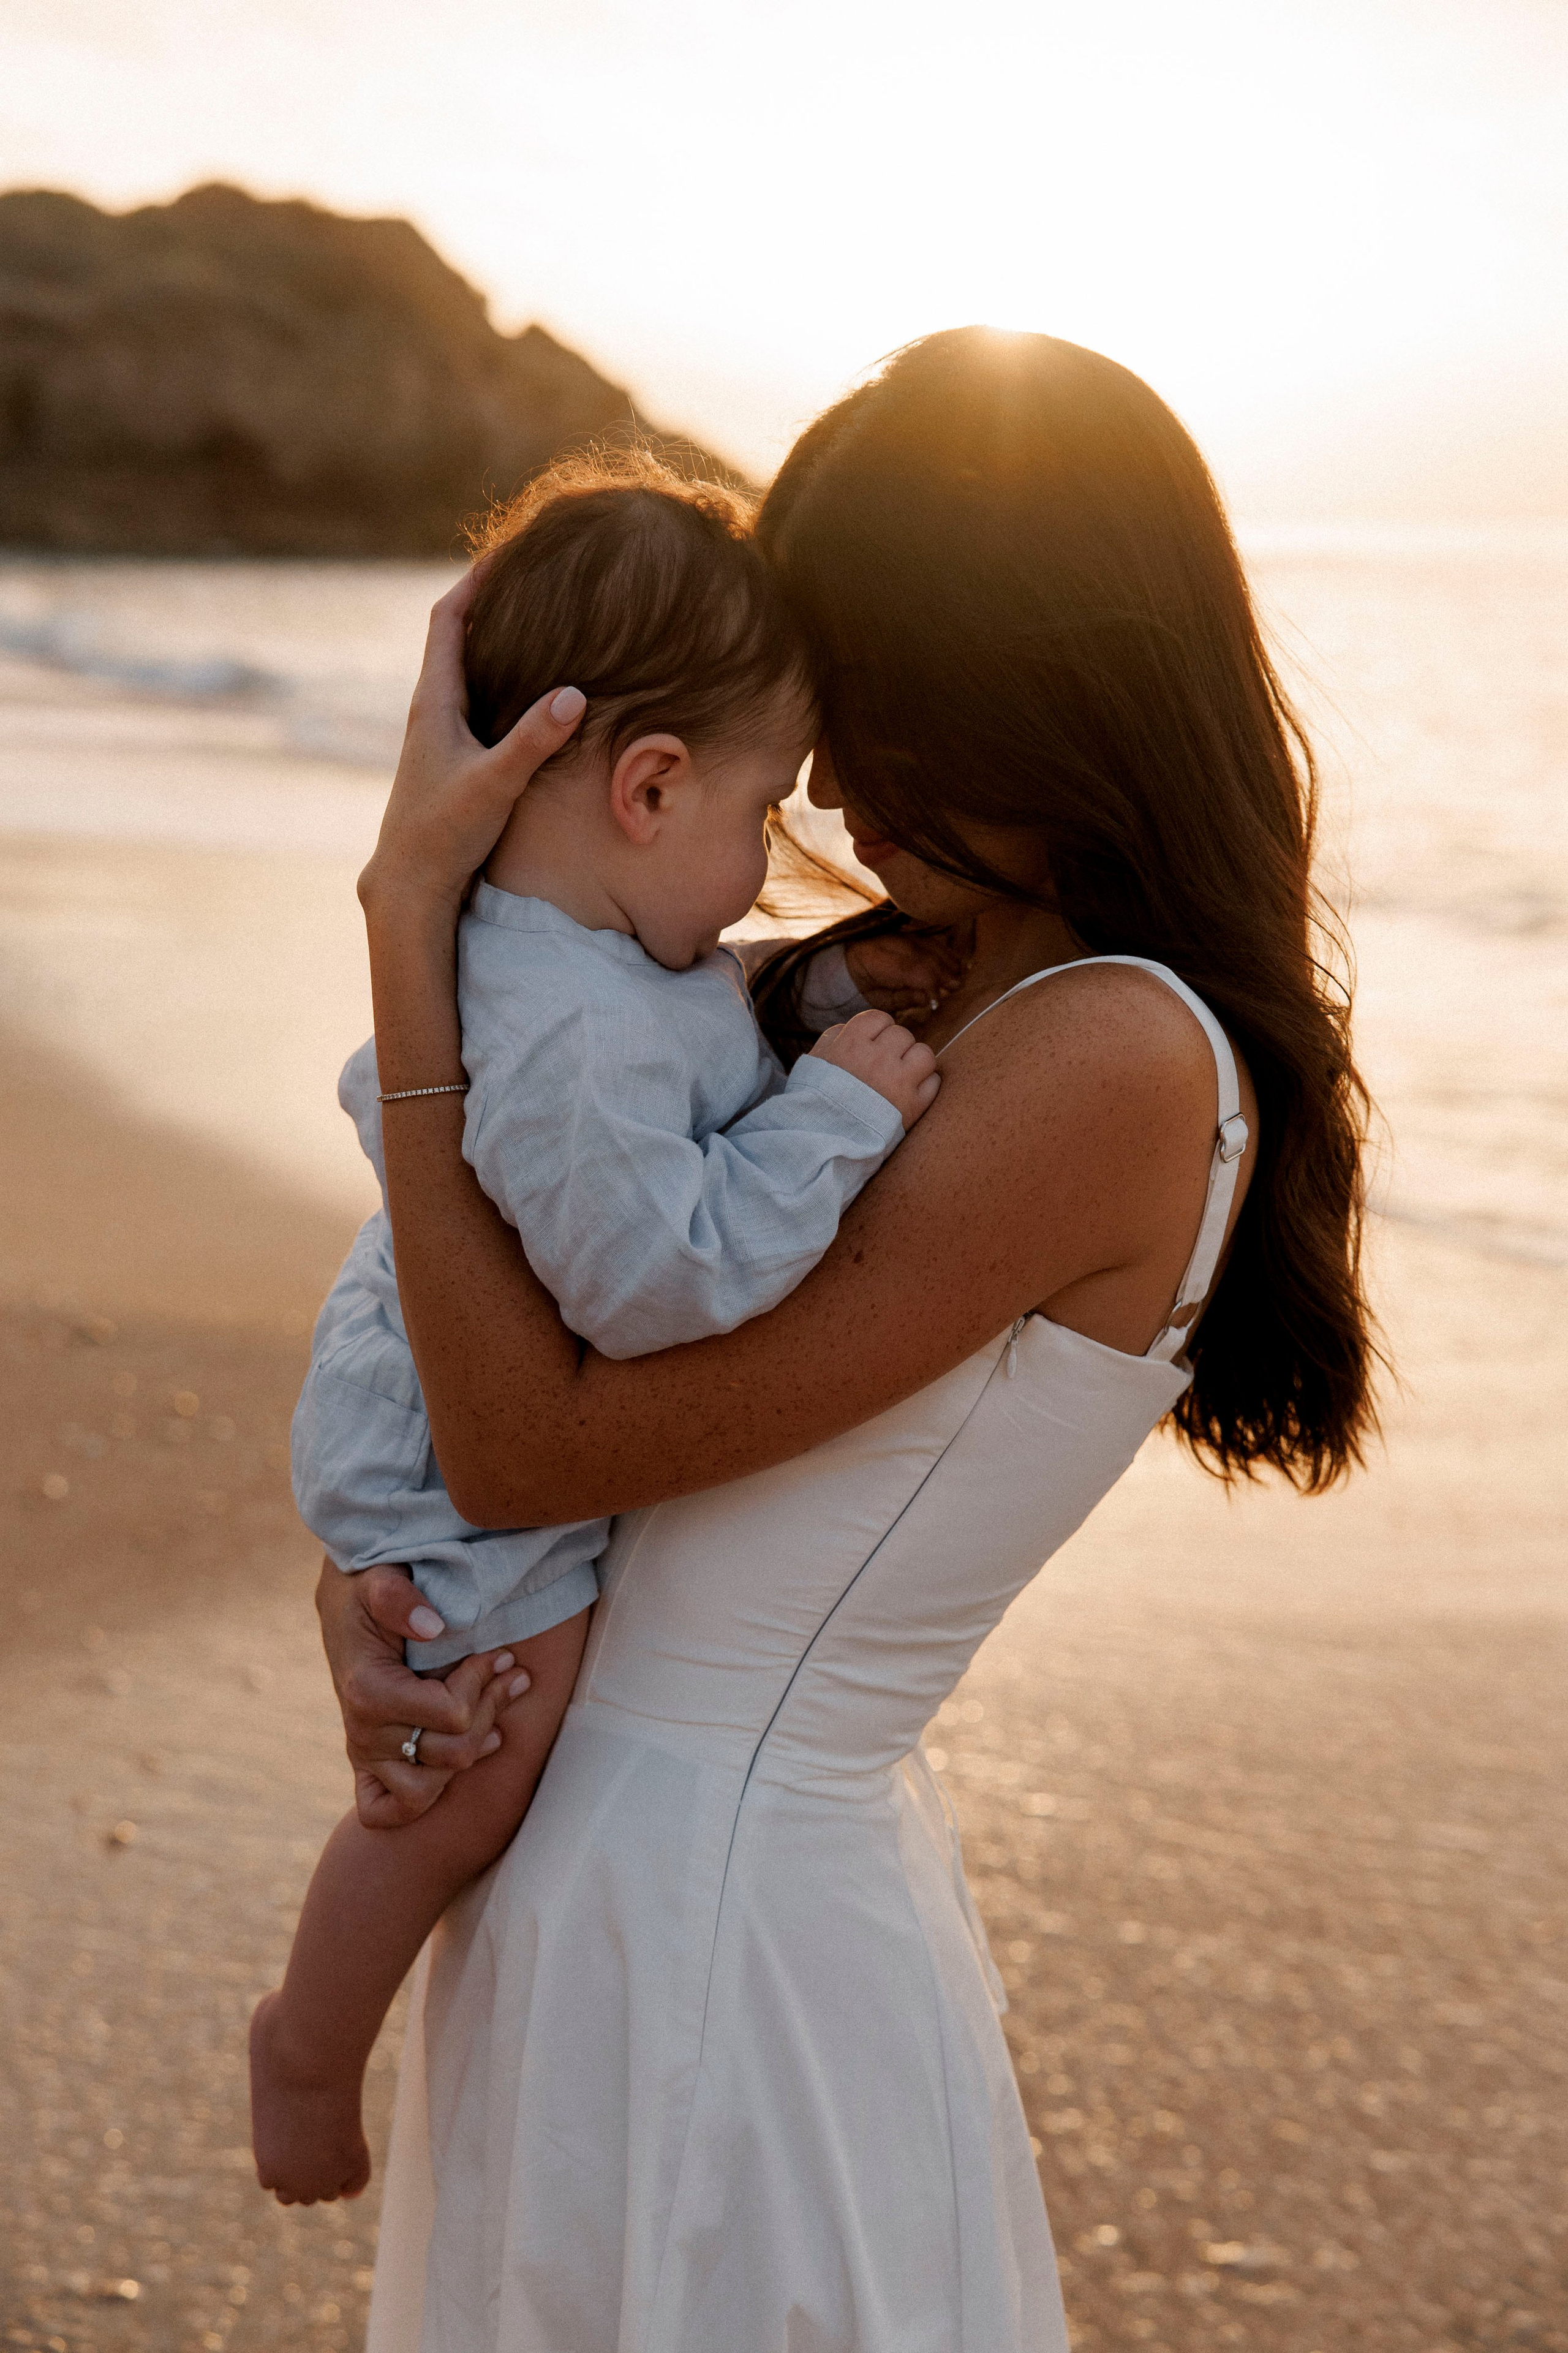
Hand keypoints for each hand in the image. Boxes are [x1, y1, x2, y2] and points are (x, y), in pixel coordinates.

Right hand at [314, 1559, 529, 1826]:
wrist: (344, 1606)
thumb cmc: (368, 1591)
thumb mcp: (379, 1579)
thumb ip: (399, 1598)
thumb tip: (432, 1627)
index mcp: (367, 1691)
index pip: (451, 1714)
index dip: (483, 1684)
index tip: (499, 1654)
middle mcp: (362, 1732)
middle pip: (453, 1752)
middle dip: (491, 1708)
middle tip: (512, 1672)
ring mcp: (363, 1753)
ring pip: (431, 1788)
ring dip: (472, 1748)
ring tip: (494, 1709)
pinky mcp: (366, 1765)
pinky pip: (390, 1810)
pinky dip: (427, 1794)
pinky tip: (462, 1752)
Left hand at [357, 567, 586, 925]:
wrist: (410, 881)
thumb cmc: (443, 831)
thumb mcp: (495, 784)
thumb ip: (533, 739)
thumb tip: (574, 694)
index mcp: (434, 701)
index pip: (449, 618)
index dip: (476, 578)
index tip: (508, 547)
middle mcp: (432, 709)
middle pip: (456, 633)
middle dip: (491, 597)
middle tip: (530, 571)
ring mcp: (439, 733)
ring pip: (466, 666)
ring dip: (495, 637)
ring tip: (535, 616)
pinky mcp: (451, 756)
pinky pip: (476, 697)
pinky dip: (500, 676)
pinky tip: (527, 685)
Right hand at [809, 1008, 939, 1130]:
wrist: (823, 1140)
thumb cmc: (815, 1100)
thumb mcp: (815, 1061)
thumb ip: (834, 1038)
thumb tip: (850, 1028)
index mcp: (852, 1044)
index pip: (878, 1018)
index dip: (878, 1030)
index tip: (873, 1044)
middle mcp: (878, 1058)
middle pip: (902, 1035)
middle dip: (896, 1047)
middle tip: (886, 1064)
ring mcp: (898, 1082)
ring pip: (924, 1054)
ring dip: (916, 1061)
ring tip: (904, 1074)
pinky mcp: (913, 1106)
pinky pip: (933, 1082)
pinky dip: (926, 1085)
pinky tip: (912, 1092)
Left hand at [844, 925, 970, 1024]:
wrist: (850, 960)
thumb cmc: (866, 986)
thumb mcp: (878, 999)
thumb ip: (902, 998)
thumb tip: (928, 998)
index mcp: (875, 959)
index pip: (911, 969)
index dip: (929, 984)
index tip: (938, 1001)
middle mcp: (888, 941)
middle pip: (924, 955)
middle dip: (943, 972)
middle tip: (956, 988)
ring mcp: (899, 933)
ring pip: (930, 944)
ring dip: (948, 960)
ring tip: (959, 978)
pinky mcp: (907, 931)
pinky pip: (930, 939)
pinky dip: (945, 951)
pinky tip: (955, 963)